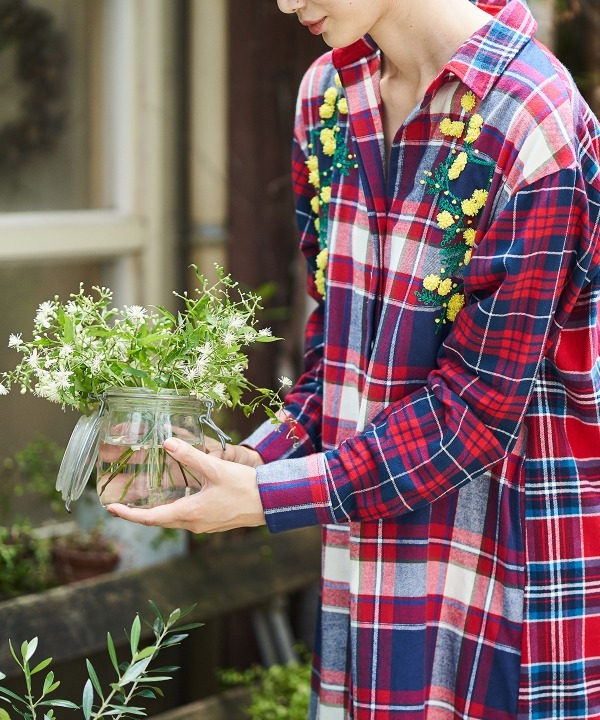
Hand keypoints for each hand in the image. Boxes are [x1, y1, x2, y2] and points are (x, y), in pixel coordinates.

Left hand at [106, 437, 265, 533]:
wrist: (271, 502)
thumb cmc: (244, 487)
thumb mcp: (215, 469)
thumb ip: (190, 456)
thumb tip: (167, 443)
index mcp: (190, 513)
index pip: (151, 518)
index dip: (129, 514)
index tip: (111, 509)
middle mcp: (194, 523)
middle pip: (160, 520)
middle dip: (139, 514)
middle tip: (121, 505)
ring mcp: (204, 525)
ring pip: (174, 519)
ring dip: (157, 512)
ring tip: (143, 502)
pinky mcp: (214, 521)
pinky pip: (187, 518)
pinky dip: (174, 510)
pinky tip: (177, 499)